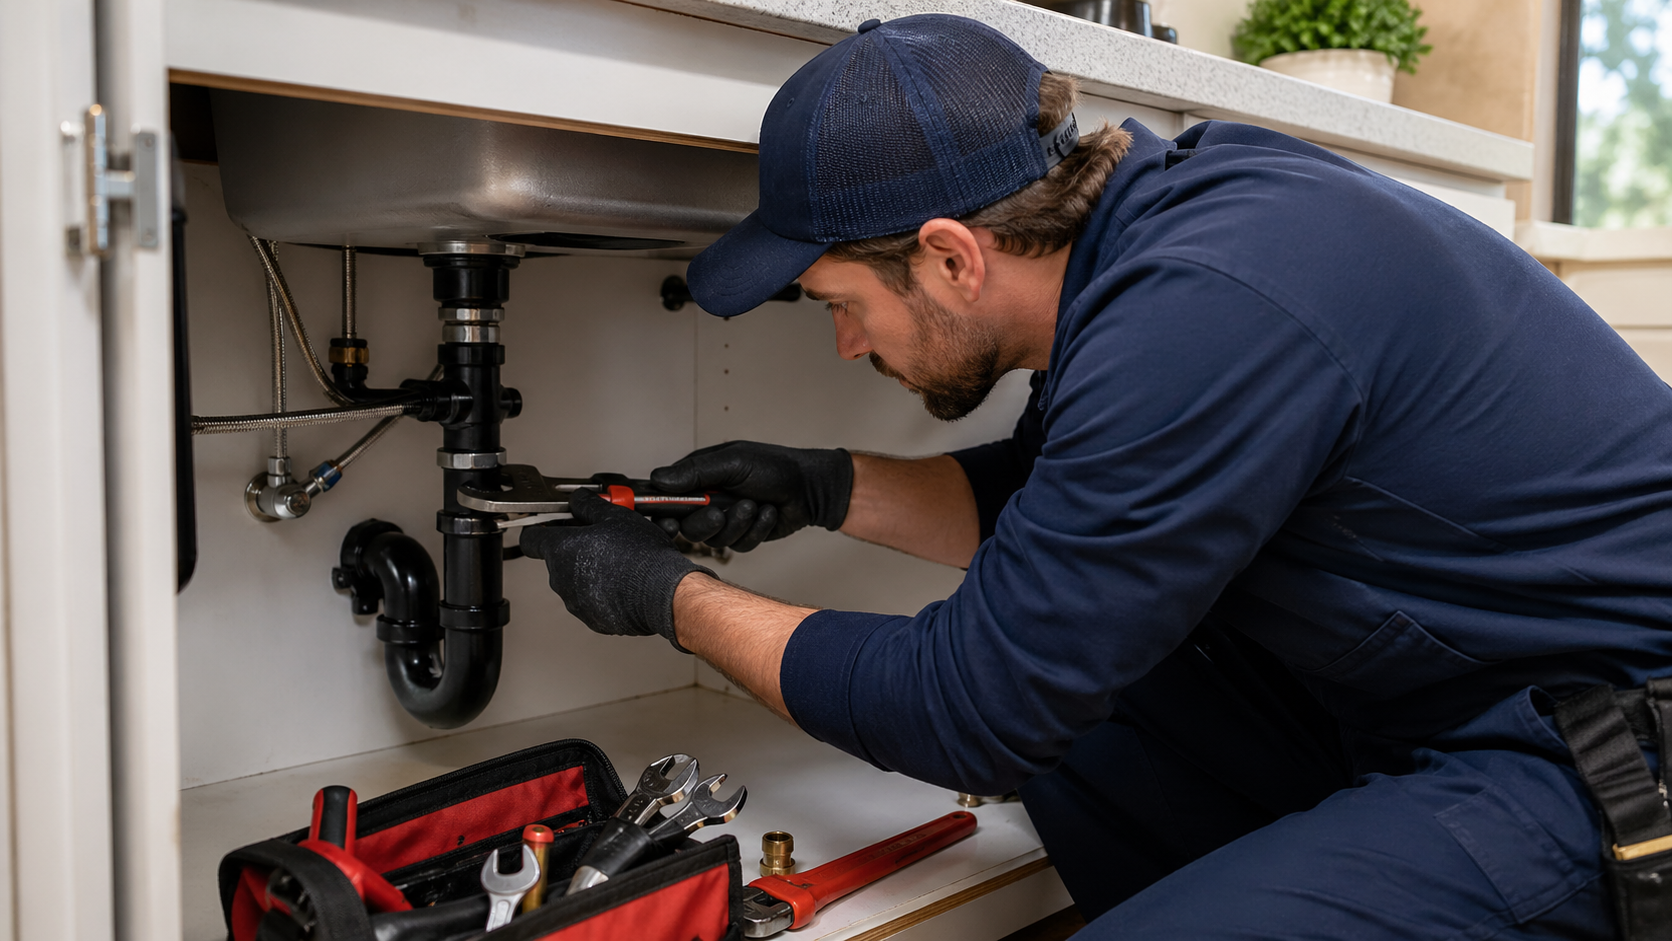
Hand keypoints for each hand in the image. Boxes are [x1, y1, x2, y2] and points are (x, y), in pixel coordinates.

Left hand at [519, 488, 713, 649]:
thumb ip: (588, 505)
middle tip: (601, 539)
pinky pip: (590, 601)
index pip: (530, 538)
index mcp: (561, 550)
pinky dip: (601, 592)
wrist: (663, 594)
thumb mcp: (615, 517)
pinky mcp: (592, 618)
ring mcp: (575, 601)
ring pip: (574, 580)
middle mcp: (560, 578)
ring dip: (589, 570)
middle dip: (575, 548)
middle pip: (557, 558)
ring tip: (618, 562)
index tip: (551, 525)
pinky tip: (623, 582)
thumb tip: (578, 499)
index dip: (540, 528)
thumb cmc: (640, 557)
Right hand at [650, 441, 852, 550]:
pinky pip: (739, 545)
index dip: (662, 513)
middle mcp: (709, 500)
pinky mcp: (744, 535)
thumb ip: (696, 472)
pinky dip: (756, 529)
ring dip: (737, 523)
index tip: (667, 520)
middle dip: (706, 522)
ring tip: (755, 505)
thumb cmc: (775, 467)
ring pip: (714, 540)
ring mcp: (726, 520)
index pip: (666, 498)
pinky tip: (767, 512)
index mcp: (700, 478)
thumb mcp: (733, 462)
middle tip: (720, 512)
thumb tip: (659, 479)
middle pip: (687, 527)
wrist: (810, 488)